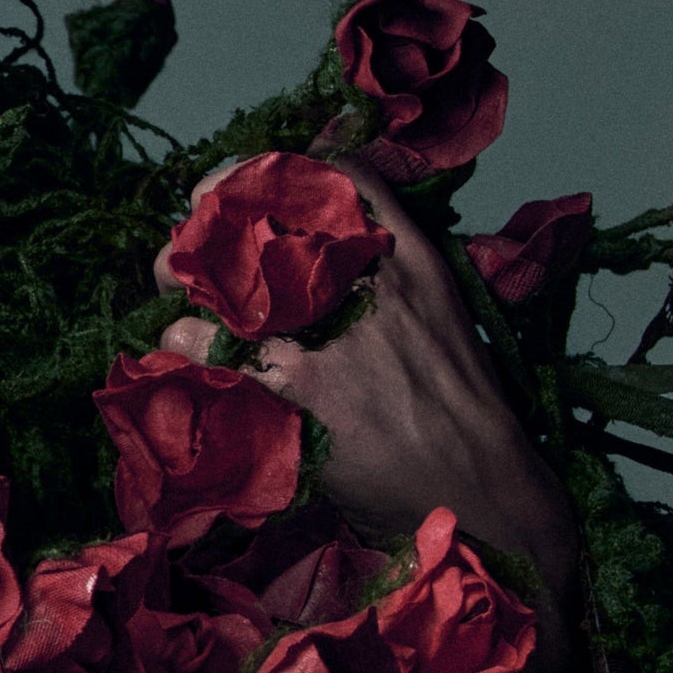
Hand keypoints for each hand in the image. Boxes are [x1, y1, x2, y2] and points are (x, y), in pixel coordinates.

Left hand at [155, 154, 579, 667]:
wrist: (492, 497)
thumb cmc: (463, 411)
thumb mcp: (439, 313)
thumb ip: (382, 269)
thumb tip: (307, 244)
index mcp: (408, 256)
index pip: (328, 176)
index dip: (262, 176)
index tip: (225, 192)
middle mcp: (369, 282)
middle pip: (260, 220)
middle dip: (205, 232)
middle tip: (182, 255)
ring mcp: (333, 334)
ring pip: (228, 283)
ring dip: (189, 292)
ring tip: (181, 312)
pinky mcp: (304, 395)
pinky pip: (218, 354)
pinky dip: (189, 348)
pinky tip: (183, 352)